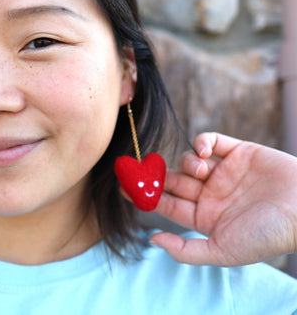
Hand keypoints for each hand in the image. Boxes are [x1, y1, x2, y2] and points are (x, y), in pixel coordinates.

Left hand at [150, 132, 296, 265]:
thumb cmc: (267, 235)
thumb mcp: (223, 251)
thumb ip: (187, 250)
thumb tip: (153, 239)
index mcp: (205, 216)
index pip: (167, 203)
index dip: (145, 195)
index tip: (124, 186)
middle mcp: (211, 194)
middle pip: (173, 180)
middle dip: (156, 175)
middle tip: (138, 167)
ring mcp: (224, 172)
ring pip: (189, 160)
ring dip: (188, 163)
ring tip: (202, 171)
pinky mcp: (239, 152)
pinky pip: (211, 141)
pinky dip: (202, 142)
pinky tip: (205, 150)